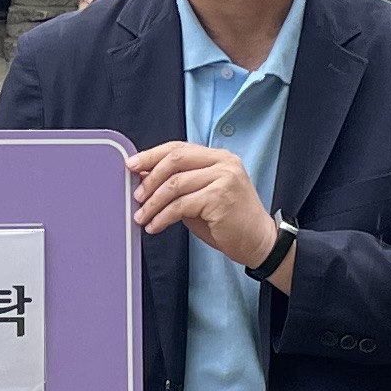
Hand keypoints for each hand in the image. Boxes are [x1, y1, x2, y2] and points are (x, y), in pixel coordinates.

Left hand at [127, 141, 276, 271]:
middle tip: (136, 196)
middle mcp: (223, 163)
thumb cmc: (229, 222)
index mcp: (219, 157)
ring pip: (175, 184)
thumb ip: (177, 185)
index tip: (132, 165)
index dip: (151, 155)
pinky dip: (163, 217)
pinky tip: (156, 226)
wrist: (259, 243)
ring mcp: (224, 178)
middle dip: (150, 178)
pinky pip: (181, 205)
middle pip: (175, 160)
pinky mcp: (220, 198)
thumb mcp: (200, 197)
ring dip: (153, 203)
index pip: (179, 148)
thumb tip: (144, 176)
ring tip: (142, 216)